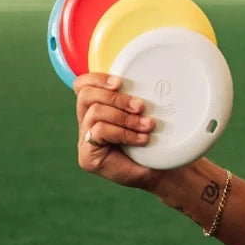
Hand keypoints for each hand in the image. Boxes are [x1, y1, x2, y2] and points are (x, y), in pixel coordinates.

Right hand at [74, 73, 162, 190]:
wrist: (162, 171)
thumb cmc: (156, 140)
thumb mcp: (145, 113)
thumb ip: (136, 97)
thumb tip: (149, 73)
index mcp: (97, 108)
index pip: (82, 85)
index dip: (97, 78)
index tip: (120, 82)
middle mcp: (86, 123)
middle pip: (86, 96)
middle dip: (117, 98)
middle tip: (141, 106)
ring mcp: (84, 141)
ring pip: (95, 113)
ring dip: (125, 117)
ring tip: (148, 125)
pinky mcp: (87, 156)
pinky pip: (99, 132)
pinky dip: (124, 133)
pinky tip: (142, 139)